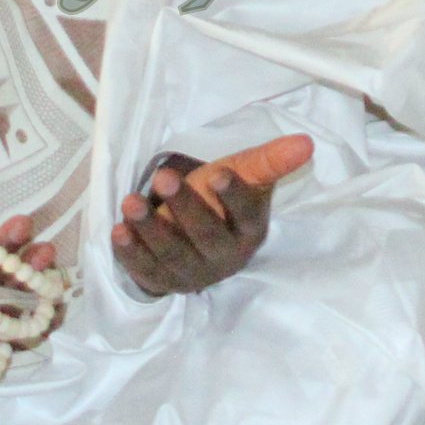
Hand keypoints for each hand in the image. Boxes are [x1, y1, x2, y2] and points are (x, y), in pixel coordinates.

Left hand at [112, 134, 310, 297]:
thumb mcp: (241, 174)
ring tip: (130, 201)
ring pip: (173, 254)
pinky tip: (118, 231)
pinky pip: (146, 271)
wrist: (190, 232)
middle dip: (185, 207)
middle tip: (164, 177)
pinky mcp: (163, 281)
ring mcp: (192, 273)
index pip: (246, 215)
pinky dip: (131, 253)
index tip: (219, 173)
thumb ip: (269, 160)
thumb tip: (307, 142)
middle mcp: (225, 258)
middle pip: (206, 236)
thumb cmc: (217, 198)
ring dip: (151, 228)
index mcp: (249, 231)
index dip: (233, 196)